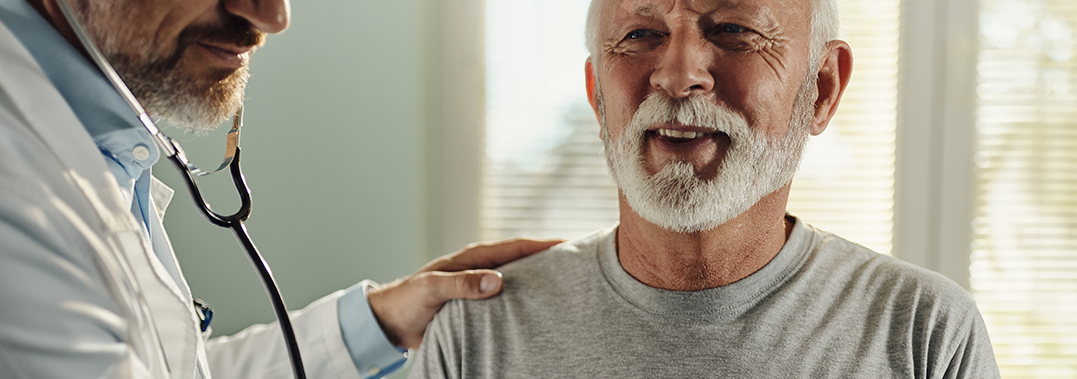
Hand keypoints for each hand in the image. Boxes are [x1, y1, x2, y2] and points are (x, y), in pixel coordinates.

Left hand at [366, 237, 562, 348]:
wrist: (390, 321)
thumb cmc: (407, 300)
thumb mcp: (433, 289)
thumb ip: (463, 284)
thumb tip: (498, 280)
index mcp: (473, 257)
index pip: (516, 247)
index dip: (543, 245)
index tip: (570, 243)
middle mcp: (480, 268)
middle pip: (523, 260)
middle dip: (550, 259)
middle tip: (580, 262)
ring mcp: (480, 285)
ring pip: (518, 279)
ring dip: (539, 281)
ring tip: (568, 286)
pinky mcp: (477, 304)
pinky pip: (508, 299)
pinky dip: (524, 300)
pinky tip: (539, 311)